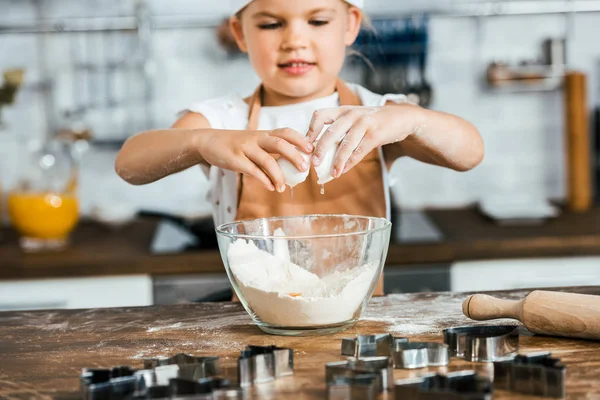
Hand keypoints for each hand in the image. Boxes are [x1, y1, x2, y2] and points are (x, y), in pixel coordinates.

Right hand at [198, 128, 312, 191]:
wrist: (208, 141)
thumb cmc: (235, 144)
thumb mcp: (254, 142)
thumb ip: (270, 150)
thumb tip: (293, 164)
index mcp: (263, 134)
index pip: (285, 132)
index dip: (300, 139)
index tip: (311, 149)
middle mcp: (255, 138)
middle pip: (279, 143)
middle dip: (294, 155)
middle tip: (305, 168)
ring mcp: (244, 148)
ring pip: (266, 159)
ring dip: (278, 175)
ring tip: (283, 187)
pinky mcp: (234, 159)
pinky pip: (252, 170)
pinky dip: (263, 179)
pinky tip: (270, 187)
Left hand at [307, 104, 417, 176]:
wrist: (401, 118)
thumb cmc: (372, 121)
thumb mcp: (354, 119)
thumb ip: (339, 130)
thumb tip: (319, 152)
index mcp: (343, 110)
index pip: (320, 115)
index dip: (310, 130)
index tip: (306, 145)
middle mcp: (351, 114)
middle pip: (330, 132)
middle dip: (320, 150)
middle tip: (314, 164)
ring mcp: (364, 123)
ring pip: (345, 145)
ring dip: (337, 161)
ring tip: (332, 173)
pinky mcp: (376, 134)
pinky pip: (359, 151)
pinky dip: (350, 162)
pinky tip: (344, 170)